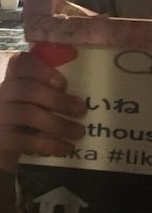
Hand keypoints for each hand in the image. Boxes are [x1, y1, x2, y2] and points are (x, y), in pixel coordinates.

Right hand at [0, 50, 86, 173]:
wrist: (6, 149)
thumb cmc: (27, 122)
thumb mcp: (38, 102)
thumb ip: (51, 92)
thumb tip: (81, 97)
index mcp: (14, 79)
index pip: (21, 63)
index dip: (42, 69)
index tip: (63, 83)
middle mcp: (3, 94)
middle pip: (29, 89)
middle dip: (59, 100)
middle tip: (81, 110)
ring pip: (28, 114)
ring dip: (58, 124)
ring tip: (79, 132)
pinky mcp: (0, 139)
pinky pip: (24, 140)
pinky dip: (48, 144)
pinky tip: (65, 148)